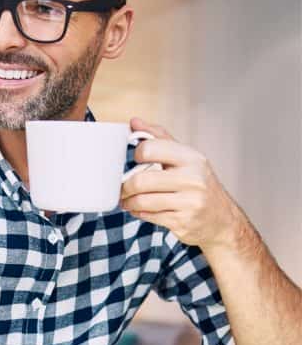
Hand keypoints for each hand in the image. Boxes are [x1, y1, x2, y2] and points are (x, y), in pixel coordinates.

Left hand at [120, 117, 245, 250]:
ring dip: (128, 202)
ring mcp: (189, 202)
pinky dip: (139, 212)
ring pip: (142, 200)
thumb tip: (134, 121)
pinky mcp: (183, 222)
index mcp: (191, 158)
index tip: (137, 160)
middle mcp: (193, 179)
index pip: (150, 149)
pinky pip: (148, 216)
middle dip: (125, 186)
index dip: (137, 154)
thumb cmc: (197, 183)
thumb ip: (158, 138)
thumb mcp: (185, 157)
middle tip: (123, 188)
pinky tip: (141, 209)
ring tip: (127, 200)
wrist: (222, 219)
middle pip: (140, 180)